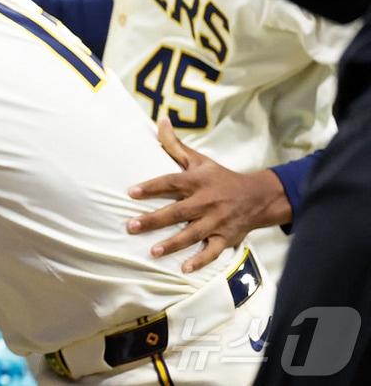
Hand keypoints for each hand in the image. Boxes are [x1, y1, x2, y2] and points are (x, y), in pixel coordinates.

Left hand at [127, 117, 291, 272]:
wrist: (258, 197)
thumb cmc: (220, 177)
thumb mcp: (199, 160)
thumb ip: (175, 145)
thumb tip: (160, 120)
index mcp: (198, 181)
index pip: (171, 182)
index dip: (152, 187)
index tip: (131, 192)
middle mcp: (206, 202)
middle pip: (178, 212)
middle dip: (154, 220)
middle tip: (131, 226)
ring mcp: (216, 221)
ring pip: (193, 234)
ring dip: (173, 244)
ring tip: (152, 251)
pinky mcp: (225, 238)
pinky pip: (212, 251)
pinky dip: (200, 261)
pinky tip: (184, 269)